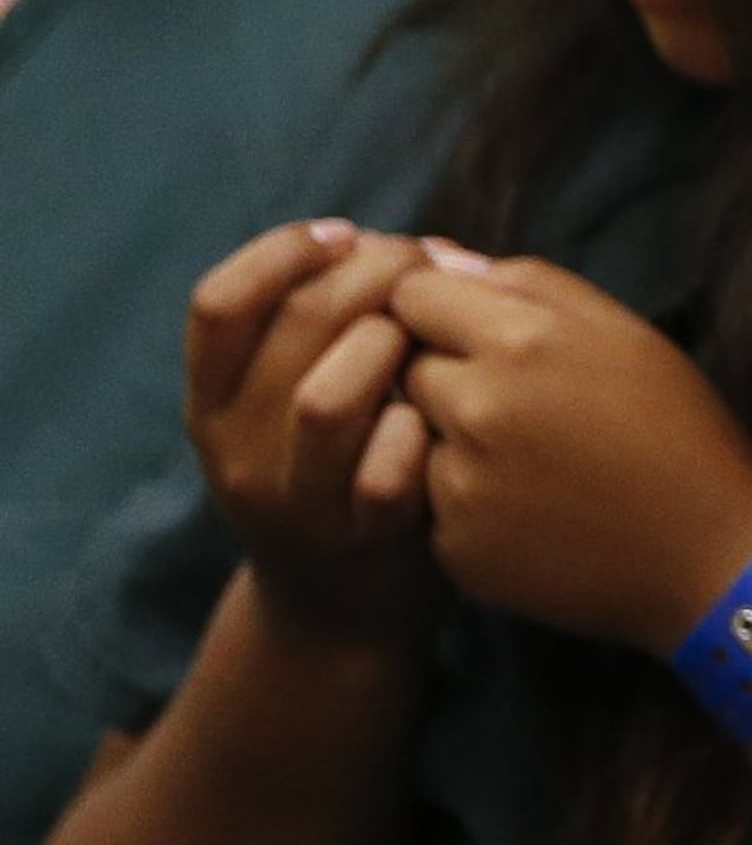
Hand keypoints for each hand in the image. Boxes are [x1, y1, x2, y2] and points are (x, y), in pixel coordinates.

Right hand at [183, 219, 439, 641]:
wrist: (341, 610)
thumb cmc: (344, 469)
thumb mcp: (298, 399)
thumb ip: (322, 331)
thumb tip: (407, 243)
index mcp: (214, 402)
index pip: (218, 304)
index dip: (284, 252)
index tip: (347, 234)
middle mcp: (235, 449)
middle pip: (292, 328)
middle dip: (372, 275)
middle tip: (424, 263)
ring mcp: (293, 500)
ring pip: (326, 400)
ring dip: (392, 347)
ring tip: (430, 335)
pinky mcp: (356, 540)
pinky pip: (387, 472)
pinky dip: (422, 428)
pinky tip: (446, 411)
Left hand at [391, 248, 751, 650]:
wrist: (709, 556)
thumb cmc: (677, 430)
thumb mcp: (626, 332)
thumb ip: (529, 282)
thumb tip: (440, 256)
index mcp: (523, 338)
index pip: (411, 293)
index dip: (437, 308)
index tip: (475, 332)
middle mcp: (477, 405)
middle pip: (404, 364)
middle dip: (443, 373)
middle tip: (515, 403)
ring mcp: (458, 480)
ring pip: (409, 434)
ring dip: (448, 438)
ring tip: (525, 459)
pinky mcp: (452, 543)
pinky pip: (426, 501)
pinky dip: (463, 499)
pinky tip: (526, 508)